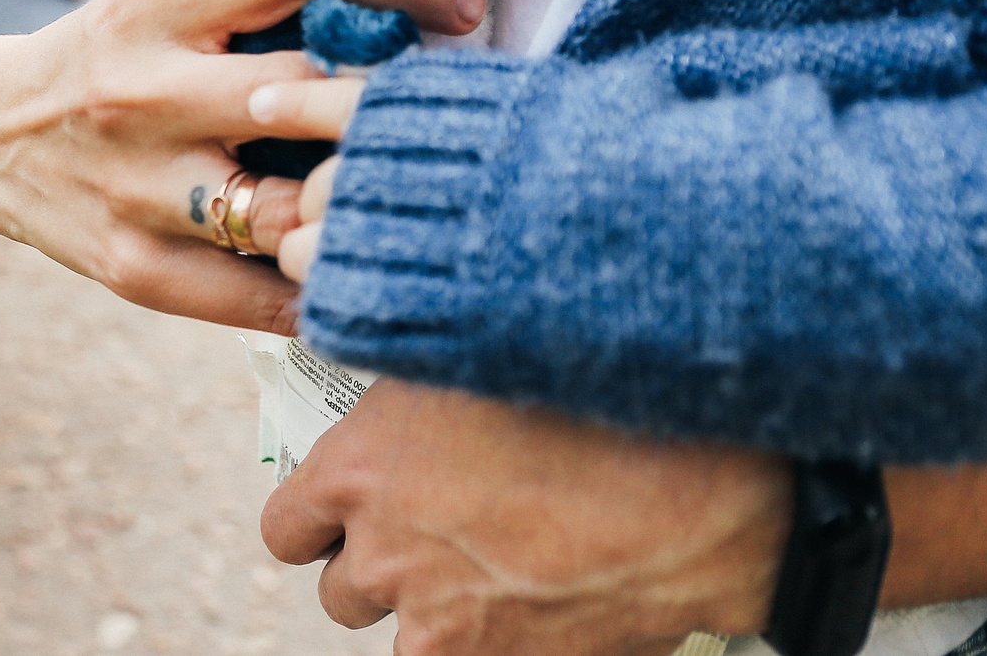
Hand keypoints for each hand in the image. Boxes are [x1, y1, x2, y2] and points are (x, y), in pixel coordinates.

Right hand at [0, 0, 484, 332]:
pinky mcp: (133, 269)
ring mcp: (136, 188)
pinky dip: (322, 286)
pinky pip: (258, 296)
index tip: (463, 3)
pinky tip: (366, 270)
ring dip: (361, 204)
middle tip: (455, 115)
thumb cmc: (114, 56)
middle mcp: (143, 91)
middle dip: (390, 104)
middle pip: (306, 93)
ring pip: (292, 208)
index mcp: (157, 3)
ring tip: (416, 197)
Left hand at [263, 379, 791, 655]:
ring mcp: (440, 627)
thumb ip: (417, 403)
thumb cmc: (596, 399)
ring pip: (410, 638)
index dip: (322, 517)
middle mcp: (384, 557)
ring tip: (507, 564)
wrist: (700, 490)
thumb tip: (405, 411)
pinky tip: (546, 596)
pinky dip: (499, 641)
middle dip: (385, 564)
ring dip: (441, 611)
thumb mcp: (480, 360)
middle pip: (343, 589)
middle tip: (447, 530)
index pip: (286, 526)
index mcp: (359, 471)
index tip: (353, 508)